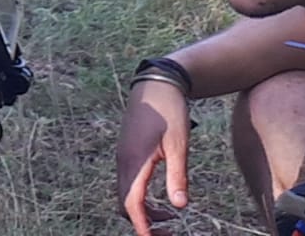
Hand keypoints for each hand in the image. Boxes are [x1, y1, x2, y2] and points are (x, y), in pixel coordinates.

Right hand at [117, 78, 191, 235]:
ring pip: (126, 194)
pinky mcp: (128, 152)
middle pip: (124, 203)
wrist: (156, 83)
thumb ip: (177, 176)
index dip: (142, 226)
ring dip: (143, 211)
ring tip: (169, 221)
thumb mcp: (178, 145)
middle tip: (167, 233)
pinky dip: (142, 198)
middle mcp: (124, 161)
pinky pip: (129, 183)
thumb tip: (180, 207)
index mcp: (134, 161)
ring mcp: (124, 156)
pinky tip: (162, 200)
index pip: (131, 204)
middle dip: (142, 223)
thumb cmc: (169, 112)